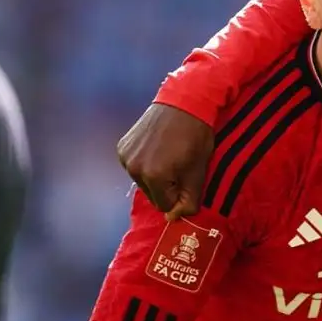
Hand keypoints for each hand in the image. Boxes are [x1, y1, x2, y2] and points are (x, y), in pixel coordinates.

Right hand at [117, 103, 214, 220]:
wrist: (185, 102)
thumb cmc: (197, 137)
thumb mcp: (199, 171)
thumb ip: (189, 199)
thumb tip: (173, 218)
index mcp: (154, 177)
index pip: (165, 206)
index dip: (179, 196)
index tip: (188, 178)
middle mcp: (134, 168)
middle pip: (152, 195)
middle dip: (167, 187)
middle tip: (181, 165)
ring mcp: (125, 156)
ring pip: (142, 181)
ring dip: (156, 176)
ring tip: (170, 155)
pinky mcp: (122, 146)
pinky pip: (134, 166)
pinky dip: (146, 163)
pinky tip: (158, 148)